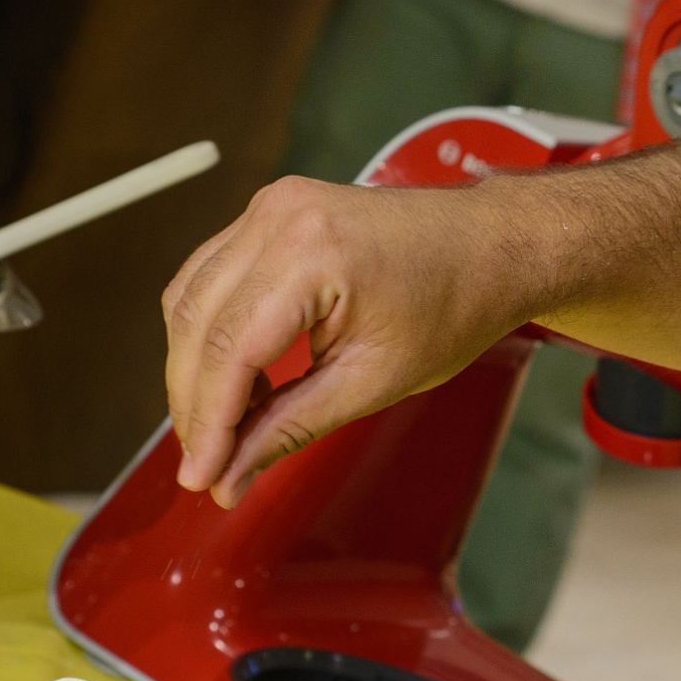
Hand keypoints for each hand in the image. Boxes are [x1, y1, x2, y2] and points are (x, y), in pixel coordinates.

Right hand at [160, 178, 532, 505]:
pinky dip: (211, 330)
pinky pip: (210, 275)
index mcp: (312, 253)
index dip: (206, 421)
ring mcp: (271, 206)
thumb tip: (229, 474)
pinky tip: (236, 378)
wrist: (491, 245)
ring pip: (190, 297)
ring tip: (224, 426)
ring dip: (194, 367)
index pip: (229, 349)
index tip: (202, 474)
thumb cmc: (454, 303)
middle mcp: (280, 216)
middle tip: (206, 463)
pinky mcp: (270, 211)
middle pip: (196, 321)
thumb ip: (290, 427)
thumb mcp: (375, 380)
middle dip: (192, 400)